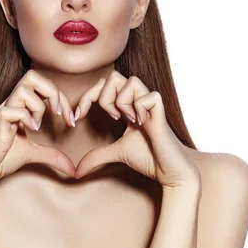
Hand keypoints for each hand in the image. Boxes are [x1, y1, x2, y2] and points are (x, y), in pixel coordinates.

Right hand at [0, 70, 77, 194]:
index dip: (61, 98)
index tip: (71, 120)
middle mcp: (11, 104)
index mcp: (19, 106)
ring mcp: (3, 113)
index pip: (43, 85)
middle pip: (32, 76)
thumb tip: (73, 168)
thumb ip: (52, 155)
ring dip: (38, 106)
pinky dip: (25, 118)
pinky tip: (30, 131)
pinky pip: (10, 110)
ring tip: (38, 126)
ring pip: (23, 89)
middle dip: (53, 92)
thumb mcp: (32, 154)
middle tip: (59, 114)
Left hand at [73, 71, 200, 189]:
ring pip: (131, 80)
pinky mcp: (162, 112)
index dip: (87, 97)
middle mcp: (138, 100)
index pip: (103, 86)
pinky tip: (143, 125)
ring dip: (122, 102)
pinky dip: (140, 109)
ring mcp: (150, 104)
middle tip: (110, 118)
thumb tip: (76, 171)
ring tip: (129, 120)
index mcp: (127, 105)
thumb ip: (96, 156)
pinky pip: (147, 96)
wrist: (170, 172)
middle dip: (103, 96)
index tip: (76, 117)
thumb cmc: (149, 158)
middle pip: (114, 75)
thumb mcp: (115, 153)